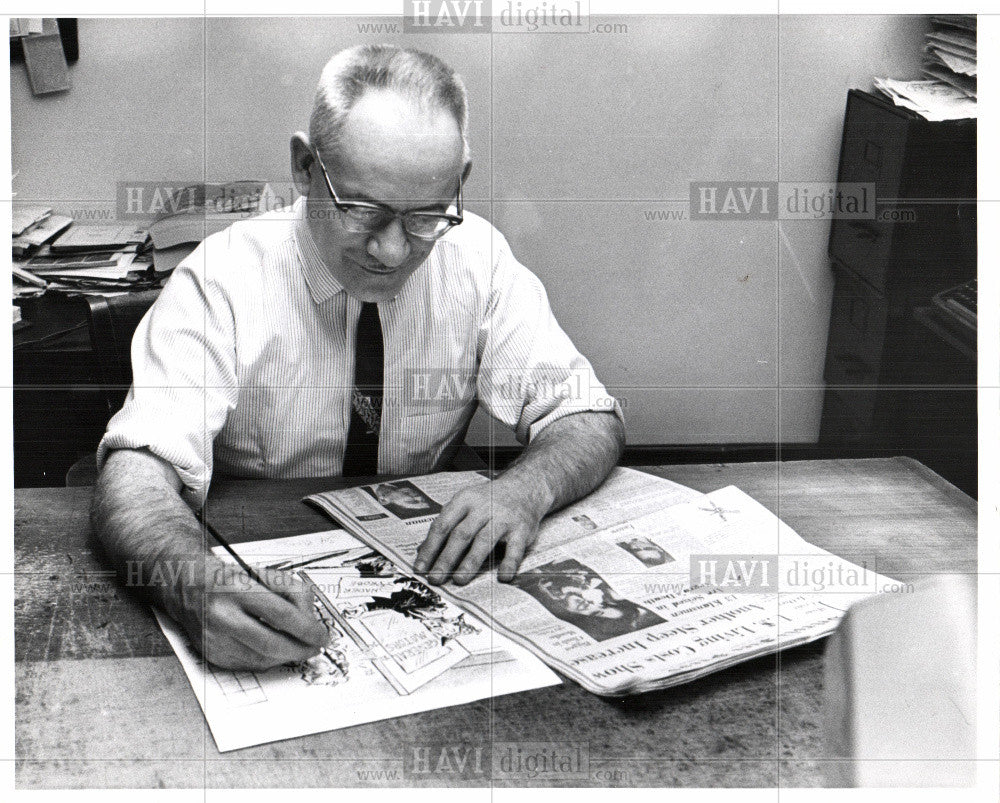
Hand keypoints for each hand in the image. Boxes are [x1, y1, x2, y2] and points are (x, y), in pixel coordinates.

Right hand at [172, 559, 329, 670]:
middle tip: (315, 648)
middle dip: (300, 650)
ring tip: (298, 648)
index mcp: (236, 589)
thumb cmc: (230, 579)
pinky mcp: (211, 654)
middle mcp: (222, 615)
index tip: (322, 636)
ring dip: (286, 657)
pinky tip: (275, 650)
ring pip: (261, 659)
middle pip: (271, 643)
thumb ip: (293, 593)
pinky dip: (268, 660)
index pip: (280, 614)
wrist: (188, 586)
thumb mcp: (264, 574)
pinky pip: (248, 665)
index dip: (306, 629)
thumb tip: (311, 622)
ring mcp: (214, 639)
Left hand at [414, 477, 548, 585]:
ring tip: (459, 580)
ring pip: (484, 541)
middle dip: (446, 558)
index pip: (443, 525)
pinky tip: (502, 577)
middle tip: (435, 578)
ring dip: (471, 561)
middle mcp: (483, 507)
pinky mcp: (522, 530)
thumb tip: (422, 551)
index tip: (420, 568)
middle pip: (461, 534)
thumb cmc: (488, 501)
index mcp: (465, 500)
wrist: (524, 488)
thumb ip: (446, 525)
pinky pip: (515, 548)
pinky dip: (509, 563)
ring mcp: (504, 518)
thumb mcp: (465, 504)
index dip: (430, 548)